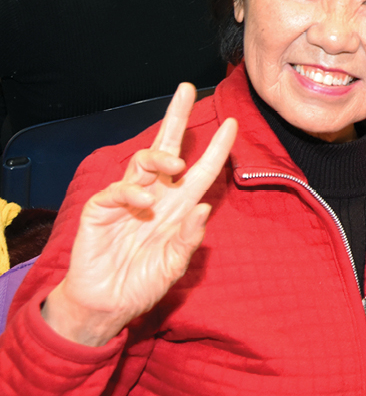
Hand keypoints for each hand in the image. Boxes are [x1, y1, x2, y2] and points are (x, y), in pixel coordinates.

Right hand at [41, 83, 236, 346]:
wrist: (107, 305)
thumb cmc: (143, 283)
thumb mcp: (174, 266)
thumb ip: (189, 240)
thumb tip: (204, 209)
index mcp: (178, 206)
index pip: (202, 171)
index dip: (217, 148)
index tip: (232, 124)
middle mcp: (155, 196)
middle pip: (166, 148)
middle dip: (176, 118)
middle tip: (186, 89)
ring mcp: (128, 200)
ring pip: (143, 162)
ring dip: (160, 157)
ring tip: (174, 164)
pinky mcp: (102, 211)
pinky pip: (117, 191)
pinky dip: (130, 192)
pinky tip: (142, 202)